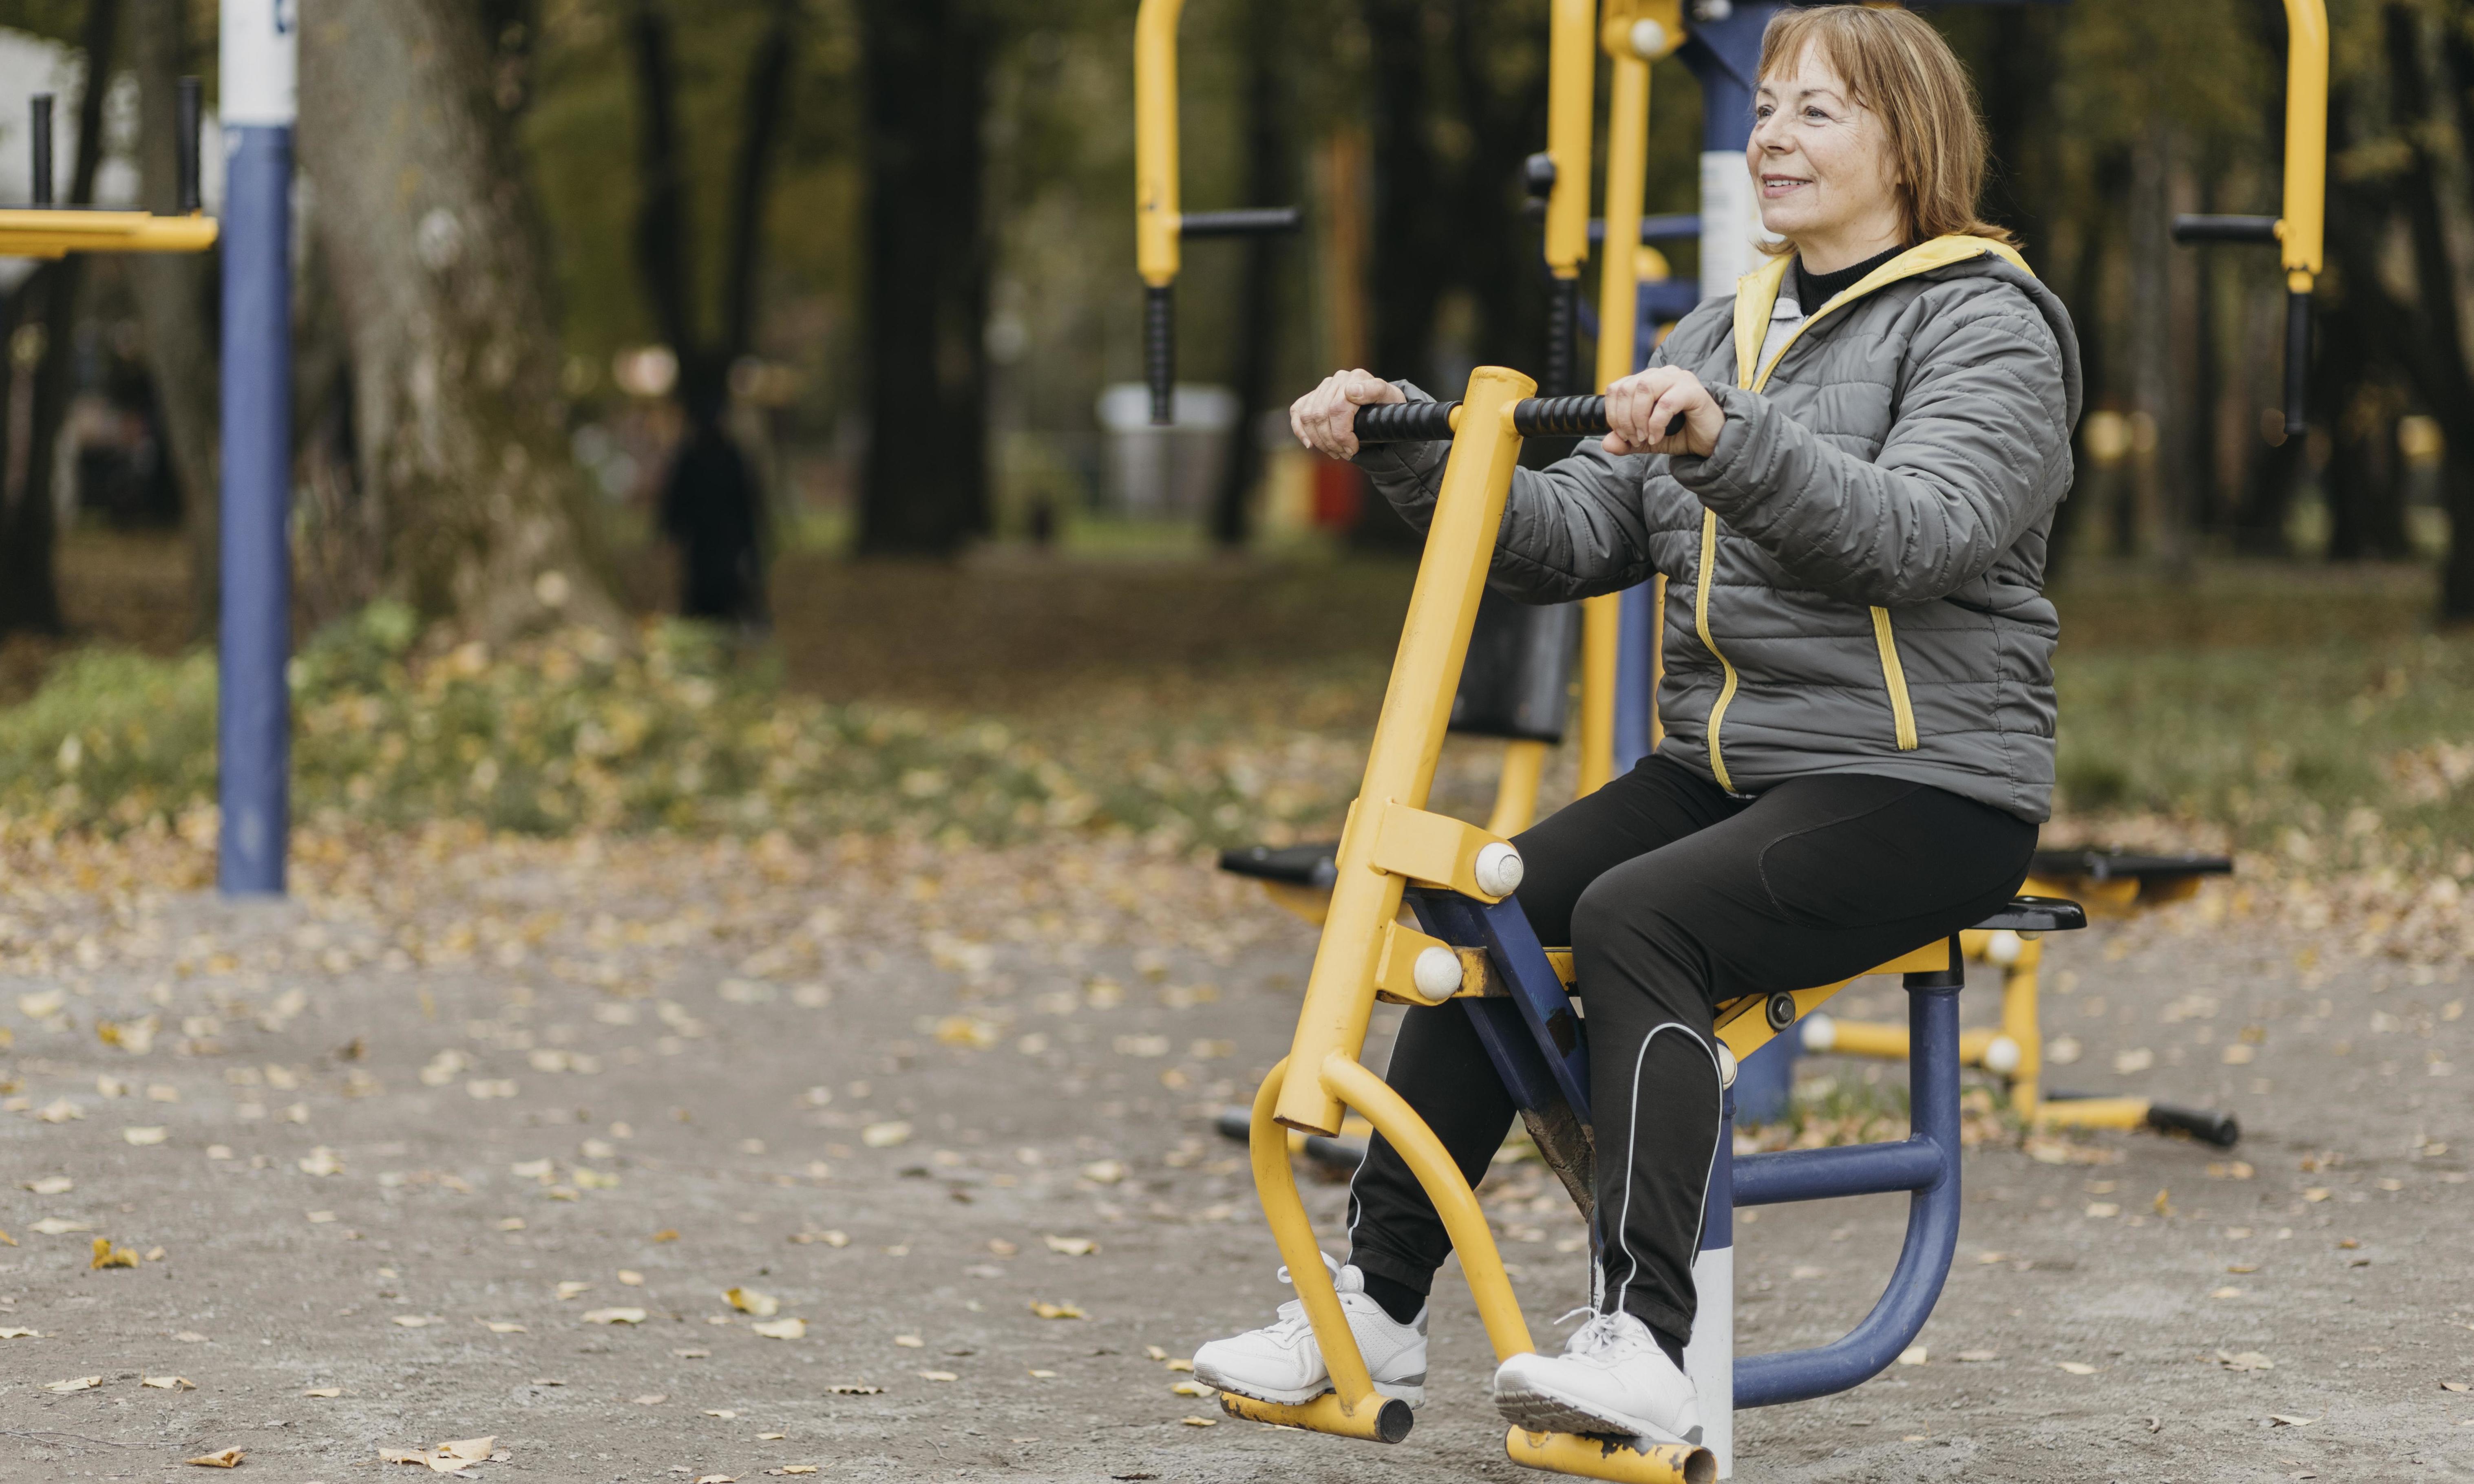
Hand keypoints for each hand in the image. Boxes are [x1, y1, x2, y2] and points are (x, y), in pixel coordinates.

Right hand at [1291, 369, 1405, 459]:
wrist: (1382, 408)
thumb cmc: (1387, 407)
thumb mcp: (1391, 400)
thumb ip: (1375, 391)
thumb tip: (1350, 392)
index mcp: (1356, 377)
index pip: (1337, 408)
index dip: (1341, 434)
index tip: (1352, 449)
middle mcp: (1338, 379)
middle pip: (1321, 414)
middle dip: (1331, 441)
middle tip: (1344, 454)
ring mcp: (1324, 387)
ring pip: (1308, 416)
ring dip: (1319, 440)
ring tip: (1334, 452)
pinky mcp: (1313, 396)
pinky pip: (1297, 411)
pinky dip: (1300, 430)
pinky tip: (1310, 444)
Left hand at [1602, 367, 1722, 457]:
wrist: (1714, 441)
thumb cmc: (1683, 435)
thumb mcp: (1648, 440)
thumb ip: (1627, 442)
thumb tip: (1606, 444)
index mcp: (1649, 381)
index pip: (1617, 388)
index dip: (1612, 413)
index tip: (1622, 436)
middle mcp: (1662, 374)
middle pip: (1627, 388)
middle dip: (1624, 419)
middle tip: (1633, 439)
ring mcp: (1678, 379)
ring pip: (1644, 389)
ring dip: (1637, 418)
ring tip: (1645, 437)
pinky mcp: (1693, 390)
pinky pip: (1665, 403)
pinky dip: (1656, 424)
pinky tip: (1658, 437)